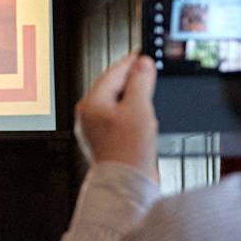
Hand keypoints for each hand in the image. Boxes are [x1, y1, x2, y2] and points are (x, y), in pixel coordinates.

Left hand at [76, 52, 159, 179]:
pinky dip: (132, 115)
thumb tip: (142, 63)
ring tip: (150, 101)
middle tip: (152, 74)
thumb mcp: (139, 108)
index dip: (134, 62)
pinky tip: (143, 122)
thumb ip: (140, 81)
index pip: (114, 71)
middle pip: (114, 86)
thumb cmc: (128, 152)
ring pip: (117, 103)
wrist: (126, 185)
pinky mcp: (104, 141)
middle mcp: (88, 115)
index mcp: (91, 103)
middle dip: (134, 81)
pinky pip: (119, 119)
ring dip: (134, 99)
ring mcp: (94, 129)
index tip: (146, 54)